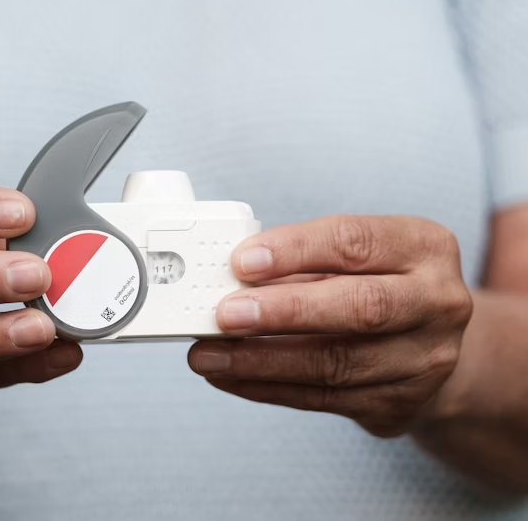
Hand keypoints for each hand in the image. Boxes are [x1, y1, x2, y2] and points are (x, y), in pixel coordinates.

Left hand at [188, 215, 472, 436]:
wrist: (427, 344)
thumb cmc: (375, 283)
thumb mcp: (356, 257)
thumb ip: (301, 262)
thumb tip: (229, 278)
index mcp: (424, 247)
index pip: (354, 242)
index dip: (294, 251)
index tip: (241, 261)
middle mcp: (437, 302)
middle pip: (359, 307)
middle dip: (283, 311)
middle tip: (225, 314)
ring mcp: (424, 359)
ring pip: (335, 363)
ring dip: (261, 361)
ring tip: (209, 355)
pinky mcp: (399, 403)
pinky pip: (322, 398)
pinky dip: (268, 387)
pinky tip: (230, 377)